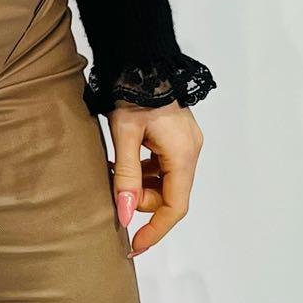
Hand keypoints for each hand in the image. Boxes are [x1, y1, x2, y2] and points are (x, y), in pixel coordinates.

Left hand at [107, 100, 203, 257]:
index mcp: (183, 153)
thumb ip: (125, 175)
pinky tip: (122, 160)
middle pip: (169, 193)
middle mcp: (190, 150)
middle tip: (113, 186)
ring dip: (139, 182)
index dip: (155, 229)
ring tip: (113, 170)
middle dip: (140, 197)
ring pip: (164, 179)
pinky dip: (143, 168)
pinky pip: (162, 163)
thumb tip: (123, 213)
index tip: (135, 244)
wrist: (139, 57)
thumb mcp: (124, 134)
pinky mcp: (175, 134)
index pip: (175, 206)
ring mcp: (184, 141)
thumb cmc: (132, 90)